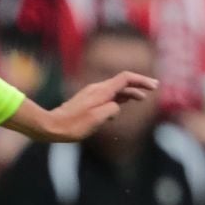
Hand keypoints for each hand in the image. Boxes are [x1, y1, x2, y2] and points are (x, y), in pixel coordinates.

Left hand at [11, 72, 157, 142]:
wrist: (51, 126)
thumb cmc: (74, 125)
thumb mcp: (98, 118)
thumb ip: (113, 108)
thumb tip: (116, 106)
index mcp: (101, 91)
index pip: (126, 78)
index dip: (141, 80)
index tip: (154, 86)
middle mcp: (96, 89)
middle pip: (122, 82)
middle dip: (138, 85)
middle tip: (153, 89)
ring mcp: (91, 94)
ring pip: (115, 90)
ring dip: (129, 93)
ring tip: (141, 98)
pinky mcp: (86, 101)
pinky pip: (107, 96)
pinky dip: (118, 98)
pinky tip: (121, 107)